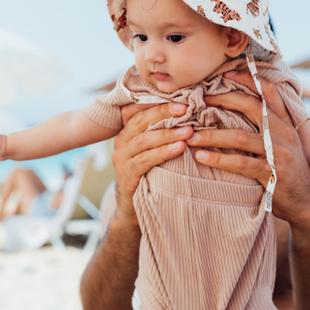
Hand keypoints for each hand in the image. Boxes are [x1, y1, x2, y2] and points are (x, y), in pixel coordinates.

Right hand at [113, 102, 192, 221]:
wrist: (133, 211)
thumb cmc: (150, 176)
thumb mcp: (153, 152)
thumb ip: (161, 135)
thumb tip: (188, 115)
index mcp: (127, 133)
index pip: (141, 111)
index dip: (160, 104)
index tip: (182, 99)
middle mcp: (121, 143)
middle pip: (142, 121)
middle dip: (164, 113)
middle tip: (186, 109)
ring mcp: (121, 160)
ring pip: (144, 140)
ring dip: (167, 133)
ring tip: (188, 131)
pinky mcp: (126, 176)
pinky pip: (145, 160)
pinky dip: (163, 152)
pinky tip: (179, 148)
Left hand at [187, 70, 309, 227]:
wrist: (306, 204)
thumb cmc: (287, 171)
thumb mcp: (282, 144)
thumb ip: (267, 127)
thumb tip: (240, 109)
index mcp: (285, 123)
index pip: (268, 92)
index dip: (248, 79)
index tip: (225, 73)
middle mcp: (283, 134)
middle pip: (251, 107)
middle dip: (223, 101)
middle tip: (199, 102)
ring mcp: (279, 153)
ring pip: (240, 137)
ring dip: (212, 136)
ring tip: (191, 136)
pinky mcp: (272, 173)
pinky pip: (240, 163)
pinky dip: (218, 159)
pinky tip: (201, 157)